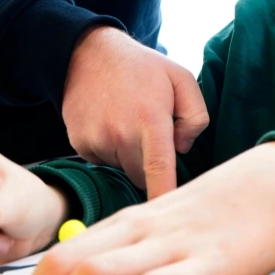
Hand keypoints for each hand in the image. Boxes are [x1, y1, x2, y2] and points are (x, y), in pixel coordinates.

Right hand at [62, 27, 208, 199]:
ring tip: (126, 118)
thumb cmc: (141, 67)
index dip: (163, 196)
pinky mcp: (79, 144)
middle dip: (149, 163)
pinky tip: (108, 121)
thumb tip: (182, 149)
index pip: (159, 169)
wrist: (89, 53)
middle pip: (141, 176)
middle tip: (148, 130)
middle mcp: (120, 134)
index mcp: (150, 120)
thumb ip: (196, 117)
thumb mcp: (182, 79)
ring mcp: (96, 140)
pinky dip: (109, 149)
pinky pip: (102, 161)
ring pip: (121, 168)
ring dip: (127, 154)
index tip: (166, 221)